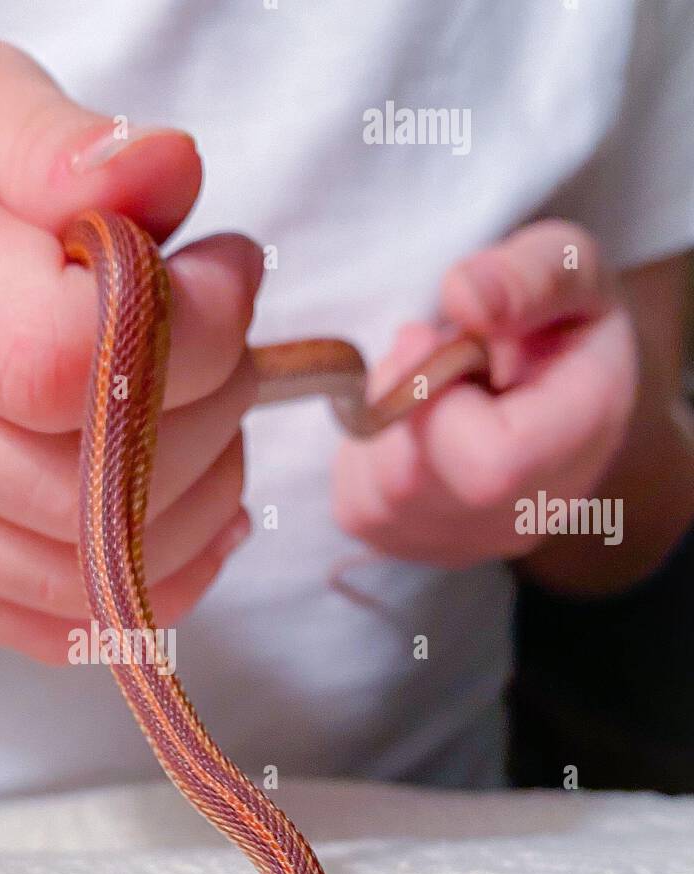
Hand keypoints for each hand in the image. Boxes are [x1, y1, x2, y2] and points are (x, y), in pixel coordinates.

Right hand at [0, 41, 256, 661]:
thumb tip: (167, 180)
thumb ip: (60, 142)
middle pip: (77, 480)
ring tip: (211, 409)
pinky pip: (49, 627)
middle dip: (206, 414)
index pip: (51, 356)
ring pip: (78, 569)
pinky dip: (154, 588)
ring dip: (193, 500)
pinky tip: (193, 511)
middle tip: (227, 339)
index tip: (219, 271)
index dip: (181, 332)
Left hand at [332, 220, 637, 568]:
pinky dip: (363, 452)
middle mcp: (525, 515)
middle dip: (394, 398)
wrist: (553, 378)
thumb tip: (463, 297)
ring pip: (375, 495)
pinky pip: (356, 506)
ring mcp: (468, 544)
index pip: (489, 464)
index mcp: (580, 442)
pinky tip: (410, 423)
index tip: (437, 338)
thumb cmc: (557, 315)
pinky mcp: (415, 548)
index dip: (435, 395)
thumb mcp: (565, 263)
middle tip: (422, 346)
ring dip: (377, 422)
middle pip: (412, 483)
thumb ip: (527, 274)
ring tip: (427, 385)